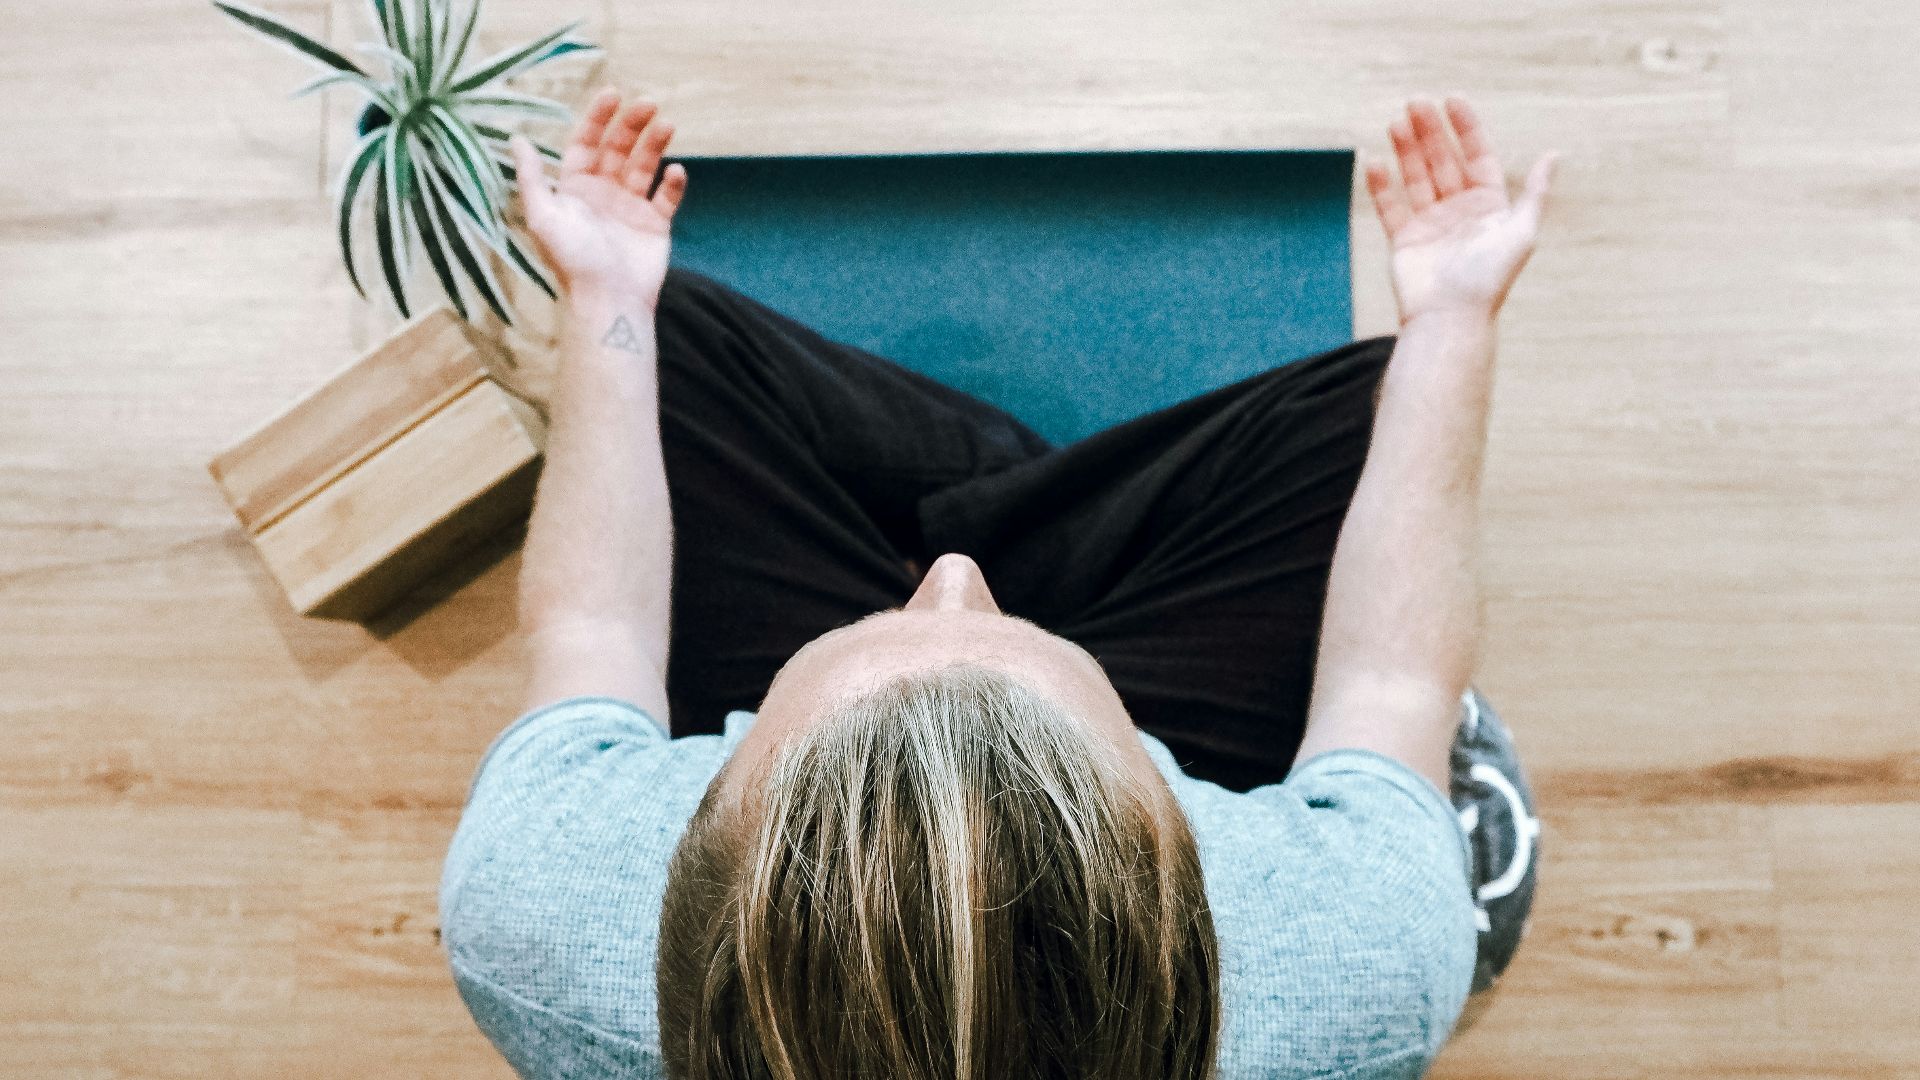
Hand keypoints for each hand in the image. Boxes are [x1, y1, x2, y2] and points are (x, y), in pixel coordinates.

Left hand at [510, 87, 688, 308]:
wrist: (608, 300)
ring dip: (655, 145)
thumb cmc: (572, 260)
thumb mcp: (543, 215)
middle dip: (632, 125)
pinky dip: (673, 183)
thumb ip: (531, 177)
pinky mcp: (655, 226)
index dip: (598, 118)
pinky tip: (675, 170)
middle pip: (619, 148)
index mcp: (576, 189)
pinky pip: (667, 197)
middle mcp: (603, 194)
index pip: (587, 143)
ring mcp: (631, 209)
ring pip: (645, 166)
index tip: (613, 94)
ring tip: (667, 125)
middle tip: (648, 104)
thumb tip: (516, 138)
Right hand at [1364, 97, 1556, 326]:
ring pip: (1416, 177)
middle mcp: (1459, 210)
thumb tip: (1553, 155)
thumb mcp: (1521, 232)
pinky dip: (1382, 185)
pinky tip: (1374, 161)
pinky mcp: (1404, 239)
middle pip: (1443, 160)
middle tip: (1414, 103)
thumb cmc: (1489, 278)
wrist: (1451, 318)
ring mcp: (1430, 223)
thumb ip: (1535, 193)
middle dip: (1430, 131)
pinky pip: (1390, 206)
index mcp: (1489, 205)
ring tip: (1395, 123)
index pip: (1476, 155)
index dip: (1465, 127)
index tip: (1451, 100)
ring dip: (1406, 149)